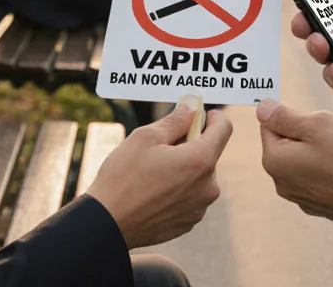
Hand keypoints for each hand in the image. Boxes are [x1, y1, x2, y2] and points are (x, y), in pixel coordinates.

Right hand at [87, 105, 232, 248]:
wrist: (108, 223)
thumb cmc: (123, 177)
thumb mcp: (145, 137)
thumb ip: (175, 120)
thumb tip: (192, 109)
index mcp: (200, 161)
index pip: (223, 128)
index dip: (211, 117)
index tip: (196, 115)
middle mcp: (208, 186)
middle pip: (209, 153)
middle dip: (190, 145)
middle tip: (160, 147)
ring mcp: (200, 208)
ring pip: (199, 176)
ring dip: (184, 168)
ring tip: (152, 173)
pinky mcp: (189, 222)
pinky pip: (190, 196)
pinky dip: (178, 189)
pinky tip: (153, 192)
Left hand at [258, 101, 332, 228]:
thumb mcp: (316, 124)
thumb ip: (284, 116)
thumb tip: (262, 109)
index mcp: (274, 161)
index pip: (269, 125)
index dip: (293, 116)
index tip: (314, 121)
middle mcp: (282, 183)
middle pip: (287, 144)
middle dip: (307, 135)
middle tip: (332, 137)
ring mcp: (301, 197)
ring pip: (305, 160)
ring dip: (320, 151)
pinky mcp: (320, 206)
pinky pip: (320, 178)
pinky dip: (331, 170)